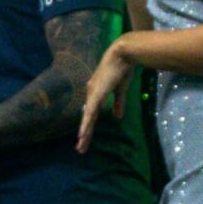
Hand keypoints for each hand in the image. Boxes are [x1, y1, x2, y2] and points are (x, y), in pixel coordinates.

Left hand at [76, 38, 132, 152]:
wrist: (122, 55)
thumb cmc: (122, 70)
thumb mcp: (120, 90)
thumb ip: (118, 104)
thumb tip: (117, 118)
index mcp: (96, 93)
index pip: (91, 114)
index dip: (88, 126)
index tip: (85, 138)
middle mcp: (91, 94)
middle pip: (87, 118)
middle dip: (84, 134)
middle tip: (80, 149)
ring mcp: (92, 94)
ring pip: (87, 118)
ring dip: (84, 133)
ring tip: (80, 145)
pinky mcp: (96, 93)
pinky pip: (91, 112)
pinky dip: (86, 123)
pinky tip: (83, 133)